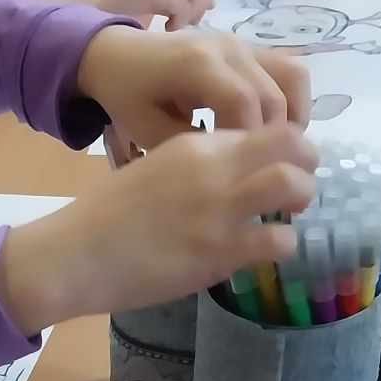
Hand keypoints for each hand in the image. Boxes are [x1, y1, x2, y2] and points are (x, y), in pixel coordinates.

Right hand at [0, 123, 317, 326]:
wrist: (75, 254)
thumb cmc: (103, 216)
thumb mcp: (151, 168)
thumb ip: (192, 164)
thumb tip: (224, 175)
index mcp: (196, 145)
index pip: (264, 125)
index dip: (286, 140)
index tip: (282, 159)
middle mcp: (214, 169)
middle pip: (291, 146)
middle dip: (306, 164)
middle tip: (297, 185)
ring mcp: (220, 211)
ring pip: (293, 187)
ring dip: (300, 201)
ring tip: (286, 216)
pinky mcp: (219, 253)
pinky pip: (278, 241)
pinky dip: (282, 245)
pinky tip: (266, 250)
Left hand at [75, 22, 311, 150]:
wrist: (120, 55)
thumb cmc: (128, 95)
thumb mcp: (146, 129)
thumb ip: (188, 145)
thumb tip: (232, 163)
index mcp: (196, 63)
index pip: (242, 101)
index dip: (249, 139)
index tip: (241, 171)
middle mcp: (228, 47)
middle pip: (273, 94)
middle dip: (273, 139)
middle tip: (261, 172)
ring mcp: (243, 43)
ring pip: (294, 76)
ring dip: (294, 117)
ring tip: (276, 151)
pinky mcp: (251, 48)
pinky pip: (289, 69)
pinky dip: (293, 100)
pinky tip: (277, 132)